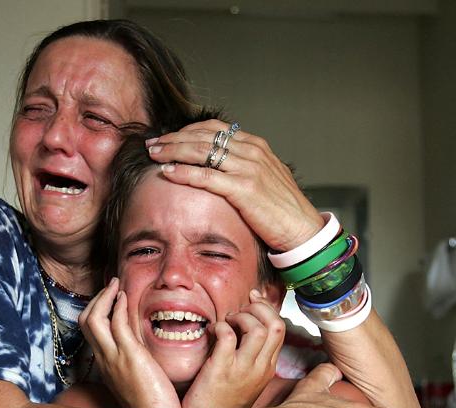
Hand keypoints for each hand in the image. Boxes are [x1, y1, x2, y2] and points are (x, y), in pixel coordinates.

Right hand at [79, 278, 179, 407]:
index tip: (109, 299)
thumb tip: (138, 349)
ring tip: (116, 285)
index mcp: (105, 365)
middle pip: (85, 321)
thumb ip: (132, 362)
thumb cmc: (151, 406)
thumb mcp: (136, 380)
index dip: (96, 310)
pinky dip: (117, 306)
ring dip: (104, 297)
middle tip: (111, 287)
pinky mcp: (131, 356)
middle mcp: (104, 360)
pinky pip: (116, 324)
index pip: (89, 331)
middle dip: (96, 299)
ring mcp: (114, 358)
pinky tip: (125, 297)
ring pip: (94, 319)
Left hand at [146, 120, 323, 251]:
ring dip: (173, 151)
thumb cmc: (283, 210)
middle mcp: (252, 151)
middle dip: (174, 139)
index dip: (187, 131)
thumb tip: (220, 168)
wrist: (303, 229)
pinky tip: (168, 173)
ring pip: (201, 151)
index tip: (169, 138)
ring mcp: (248, 168)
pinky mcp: (244, 188)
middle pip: (203, 136)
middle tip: (152, 144)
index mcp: (256, 146)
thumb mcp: (265, 179)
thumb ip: (243, 168)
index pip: (214, 129)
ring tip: (154, 154)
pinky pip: (206, 176)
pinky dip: (184, 172)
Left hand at [182, 290, 285, 407]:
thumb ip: (249, 354)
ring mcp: (242, 370)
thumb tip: (242, 323)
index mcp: (267, 368)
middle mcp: (260, 368)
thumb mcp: (245, 379)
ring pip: (258, 329)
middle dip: (258, 309)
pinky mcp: (221, 371)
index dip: (266, 309)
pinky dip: (220, 326)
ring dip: (240, 317)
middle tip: (239, 312)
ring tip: (227, 322)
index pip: (279, 329)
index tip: (252, 301)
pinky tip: (212, 332)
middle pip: (275, 325)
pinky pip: (228, 336)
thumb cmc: (221, 403)